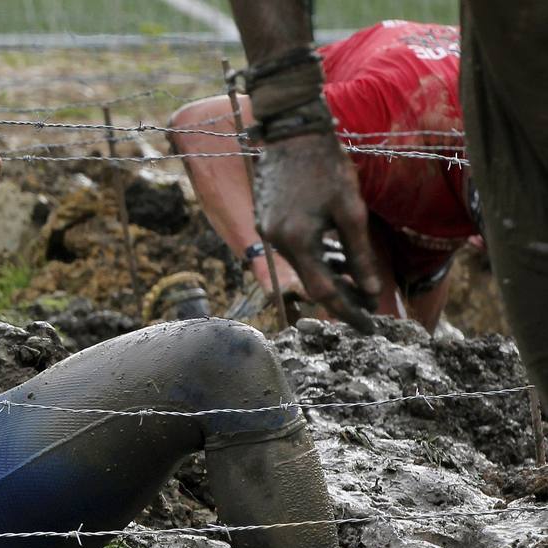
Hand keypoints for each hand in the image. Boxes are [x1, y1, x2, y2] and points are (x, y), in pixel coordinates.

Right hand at [253, 132, 380, 332]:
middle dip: (340, 297)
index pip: (324, 291)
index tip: (369, 325)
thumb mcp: (351, 211)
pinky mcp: (265, 221)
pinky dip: (314, 258)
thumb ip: (359, 254)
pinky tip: (334, 257)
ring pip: (301, 267)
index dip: (348, 311)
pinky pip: (292, 250)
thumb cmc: (326, 165)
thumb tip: (371, 290)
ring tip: (356, 282)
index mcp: (297, 241)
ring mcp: (267, 232)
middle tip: (367, 306)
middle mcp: (276, 242)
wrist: (291, 132)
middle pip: (310, 283)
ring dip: (328, 277)